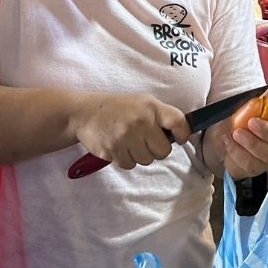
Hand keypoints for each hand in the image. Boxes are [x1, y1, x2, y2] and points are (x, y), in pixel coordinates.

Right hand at [68, 92, 190, 169]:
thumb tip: (181, 133)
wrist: (84, 113)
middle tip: (146, 140)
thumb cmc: (118, 108)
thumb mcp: (142, 102)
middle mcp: (140, 122)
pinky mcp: (113, 151)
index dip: (183, 134)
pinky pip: (130, 165)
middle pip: (163, 151)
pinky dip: (126, 159)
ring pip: (147, 160)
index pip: (178, 122)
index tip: (179, 137)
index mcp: (151, 107)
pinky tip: (119, 146)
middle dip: (157, 149)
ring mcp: (126, 137)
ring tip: (129, 141)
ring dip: (140, 155)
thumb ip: (161, 116)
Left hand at [205, 82, 267, 179]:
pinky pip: (243, 168)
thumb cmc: (243, 123)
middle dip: (253, 143)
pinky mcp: (250, 172)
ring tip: (229, 137)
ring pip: (256, 162)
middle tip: (238, 132)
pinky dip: (233, 156)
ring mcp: (262, 164)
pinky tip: (226, 145)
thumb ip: (265, 99)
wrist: (226, 138)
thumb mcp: (251, 109)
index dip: (267, 130)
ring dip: (240, 150)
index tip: (252, 121)